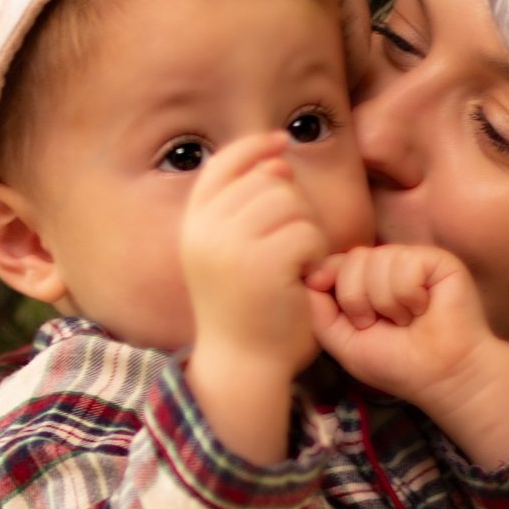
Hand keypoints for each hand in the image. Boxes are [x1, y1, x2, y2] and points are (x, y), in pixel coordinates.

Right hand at [182, 132, 331, 377]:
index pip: (223, 163)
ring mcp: (232, 247)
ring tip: (294, 265)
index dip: (254, 146)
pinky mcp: (264, 265)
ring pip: (290, 203)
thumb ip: (243, 207)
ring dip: (305, 231)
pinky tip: (304, 279)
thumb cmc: (245, 309)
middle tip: (289, 249)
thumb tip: (277, 160)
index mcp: (193, 225)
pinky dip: (315, 255)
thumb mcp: (228, 252)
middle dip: (291, 206)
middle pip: (267, 180)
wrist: (243, 365)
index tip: (281, 142)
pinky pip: (307, 233)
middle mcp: (206, 231)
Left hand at [303, 244, 493, 407]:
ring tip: (407, 320)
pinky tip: (423, 310)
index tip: (346, 313)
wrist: (442, 376)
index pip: (335, 262)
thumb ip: (319, 311)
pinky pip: (404, 263)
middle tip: (383, 325)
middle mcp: (388, 267)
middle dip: (359, 301)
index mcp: (365, 282)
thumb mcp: (343, 342)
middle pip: (352, 259)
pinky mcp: (437, 260)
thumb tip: (309, 277)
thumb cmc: (396, 364)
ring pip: (377, 260)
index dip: (330, 281)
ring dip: (387, 303)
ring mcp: (412, 261)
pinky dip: (408, 296)